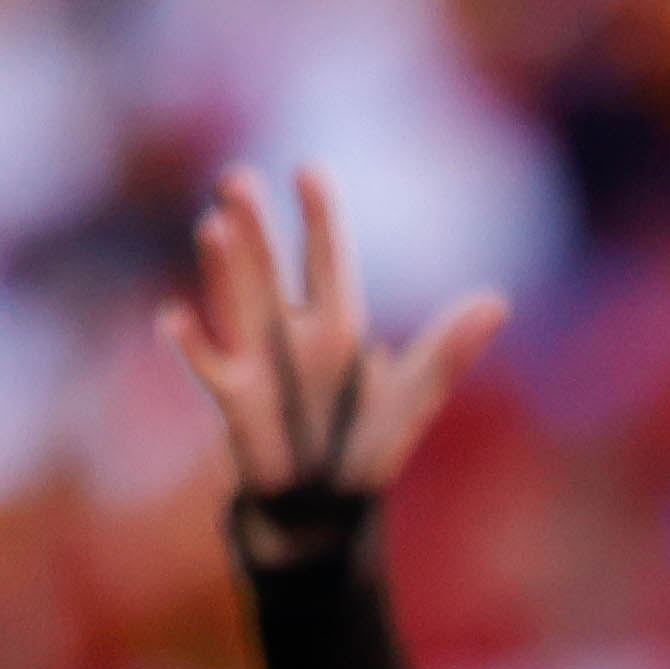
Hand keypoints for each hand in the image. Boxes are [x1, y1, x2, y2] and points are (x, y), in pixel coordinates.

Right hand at [159, 165, 503, 542]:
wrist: (328, 499)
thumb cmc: (366, 441)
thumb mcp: (414, 396)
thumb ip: (448, 351)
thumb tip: (495, 300)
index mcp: (337, 325)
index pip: (328, 262)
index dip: (321, 220)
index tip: (309, 170)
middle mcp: (292, 332)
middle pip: (273, 270)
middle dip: (258, 228)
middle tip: (238, 177)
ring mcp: (258, 360)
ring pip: (240, 303)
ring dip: (226, 267)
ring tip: (213, 224)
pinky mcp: (235, 399)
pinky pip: (211, 368)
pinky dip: (193, 345)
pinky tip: (174, 316)